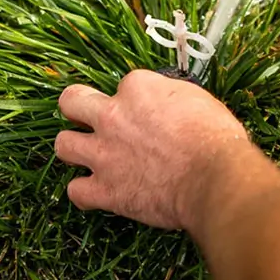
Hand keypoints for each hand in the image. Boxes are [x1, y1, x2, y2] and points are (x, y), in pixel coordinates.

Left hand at [55, 70, 265, 229]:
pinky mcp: (105, 189)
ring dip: (74, 149)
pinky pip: (75, 191)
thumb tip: (168, 106)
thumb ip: (170, 99)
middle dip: (76, 108)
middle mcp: (112, 116)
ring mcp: (104, 153)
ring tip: (87, 155)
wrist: (215, 179)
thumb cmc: (216, 140)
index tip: (145, 113)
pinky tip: (93, 193)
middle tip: (87, 119)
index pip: (122, 85)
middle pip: (71, 101)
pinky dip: (83, 193)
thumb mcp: (197, 100)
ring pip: (63, 144)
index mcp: (137, 89)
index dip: (134, 100)